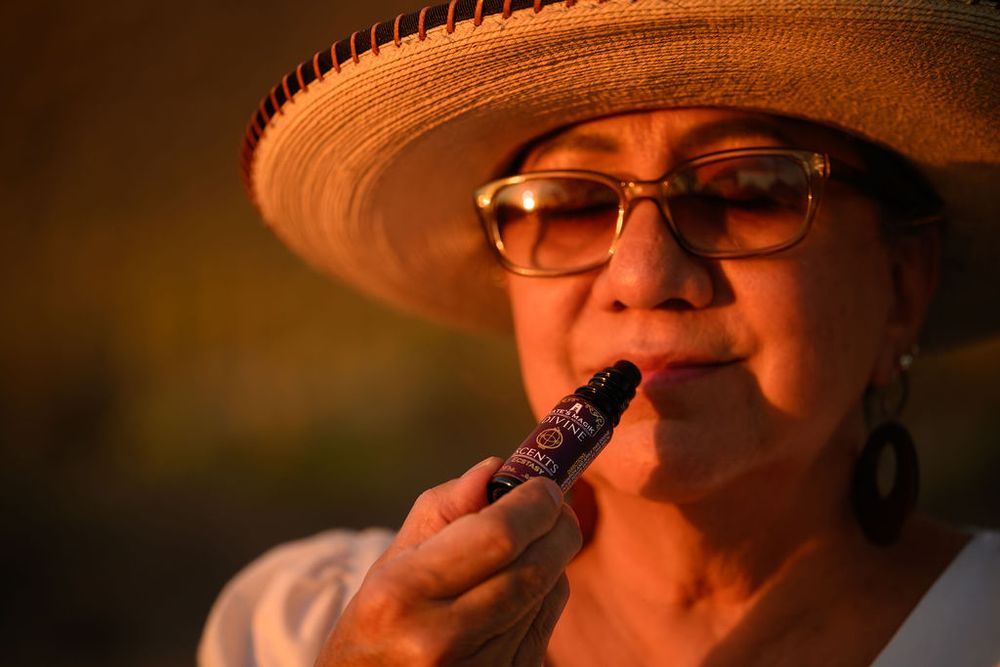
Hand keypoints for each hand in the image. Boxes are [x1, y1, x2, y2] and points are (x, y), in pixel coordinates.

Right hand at [314, 457, 582, 665]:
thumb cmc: (379, 620)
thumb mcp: (392, 561)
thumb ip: (443, 509)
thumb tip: (494, 469)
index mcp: (404, 594)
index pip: (498, 536)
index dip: (534, 504)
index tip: (543, 486)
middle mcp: (440, 639)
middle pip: (533, 568)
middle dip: (557, 527)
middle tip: (555, 506)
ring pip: (547, 595)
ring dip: (552, 560)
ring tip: (531, 546)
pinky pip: (547, 627)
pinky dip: (547, 596)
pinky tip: (523, 588)